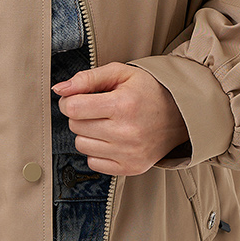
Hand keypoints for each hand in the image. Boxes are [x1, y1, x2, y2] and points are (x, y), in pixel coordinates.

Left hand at [52, 61, 189, 174]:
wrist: (181, 115)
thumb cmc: (149, 90)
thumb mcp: (121, 73)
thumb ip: (87, 78)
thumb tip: (59, 89)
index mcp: (123, 104)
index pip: (73, 108)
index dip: (69, 101)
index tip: (77, 98)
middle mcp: (126, 132)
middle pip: (75, 126)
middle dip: (80, 115)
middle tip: (98, 109)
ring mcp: (129, 153)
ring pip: (81, 145)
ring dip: (87, 133)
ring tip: (106, 123)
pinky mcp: (131, 168)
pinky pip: (93, 163)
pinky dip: (97, 151)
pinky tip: (111, 139)